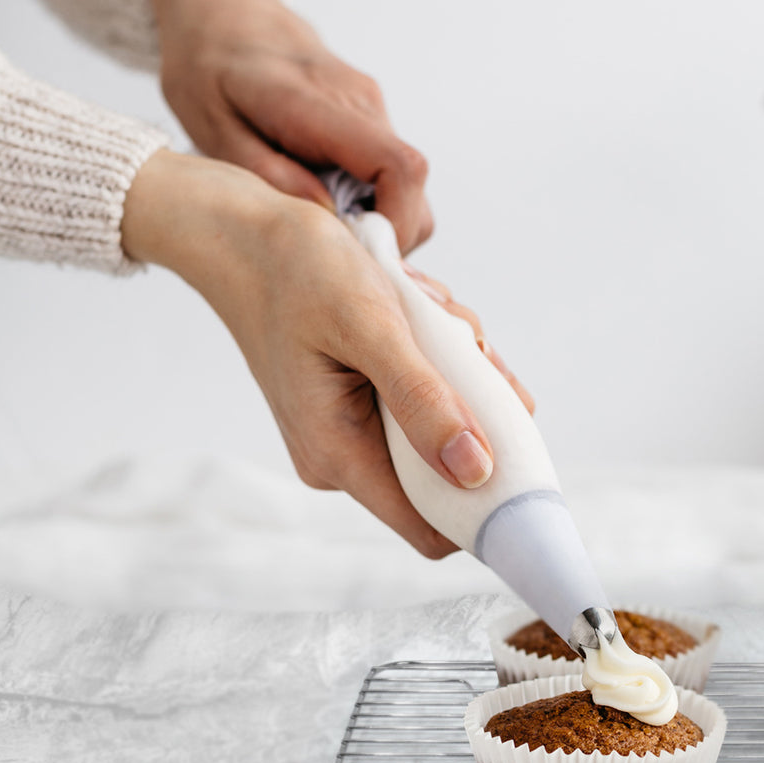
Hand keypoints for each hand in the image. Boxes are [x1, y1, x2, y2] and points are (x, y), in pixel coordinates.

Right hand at [122, 150, 530, 557]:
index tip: (522, 461)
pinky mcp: (361, 404)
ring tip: (424, 310)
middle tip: (456, 341)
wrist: (240, 231)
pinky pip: (426, 396)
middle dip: (473, 407)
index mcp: (339, 455)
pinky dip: (438, 356)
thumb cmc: (294, 269)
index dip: (485, 512)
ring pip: (444, 423)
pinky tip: (416, 312)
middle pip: (451, 467)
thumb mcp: (370, 327)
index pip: (432, 530)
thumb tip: (476, 471)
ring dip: (456, 368)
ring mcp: (352, 431)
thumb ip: (424, 402)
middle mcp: (344, 457)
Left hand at [151, 0, 432, 253]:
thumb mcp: (212, 126)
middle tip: (333, 248)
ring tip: (324, 222)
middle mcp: (361, 104)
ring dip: (377, 222)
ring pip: (408, 191)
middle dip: (385, 236)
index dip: (397, 225)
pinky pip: (392, 180)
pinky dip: (370, 205)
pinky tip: (327, 201)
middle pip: (413, 192)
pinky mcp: (373, 122)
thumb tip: (327, 217)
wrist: (224, 15)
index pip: (399, 168)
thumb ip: (269, 174)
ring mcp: (373, 111)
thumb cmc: (209, 68)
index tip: (362, 254)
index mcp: (318, 105)